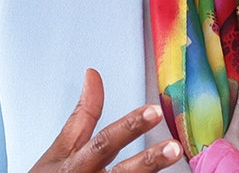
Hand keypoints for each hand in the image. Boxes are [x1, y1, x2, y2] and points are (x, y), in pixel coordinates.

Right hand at [30, 68, 182, 171]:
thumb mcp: (62, 148)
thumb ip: (82, 115)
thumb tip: (93, 75)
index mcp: (77, 164)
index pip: (105, 142)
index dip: (129, 126)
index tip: (153, 110)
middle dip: (148, 160)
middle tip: (173, 147)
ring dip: (151, 172)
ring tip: (176, 157)